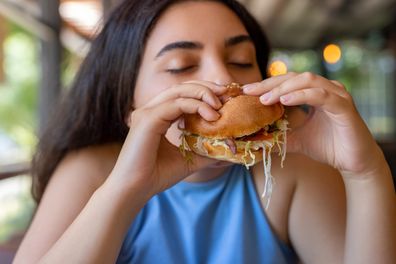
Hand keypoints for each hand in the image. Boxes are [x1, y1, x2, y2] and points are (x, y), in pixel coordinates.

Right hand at [108, 81, 226, 195]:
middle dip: (207, 88)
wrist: (135, 190)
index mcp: (157, 116)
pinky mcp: (148, 119)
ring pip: (179, 91)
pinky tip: (211, 115)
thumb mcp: (189, 159)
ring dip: (203, 94)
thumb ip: (206, 149)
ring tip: (220, 105)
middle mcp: (151, 110)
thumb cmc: (157, 175)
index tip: (224, 98)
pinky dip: (196, 106)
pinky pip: (176, 104)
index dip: (204, 92)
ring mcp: (147, 112)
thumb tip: (230, 148)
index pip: (182, 94)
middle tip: (227, 93)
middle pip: (182, 87)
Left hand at [243, 72, 383, 177]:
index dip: (266, 85)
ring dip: (283, 89)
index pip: (287, 82)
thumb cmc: (328, 147)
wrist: (354, 163)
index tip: (246, 91)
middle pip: (294, 77)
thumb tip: (256, 138)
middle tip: (250, 92)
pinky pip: (321, 95)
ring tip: (264, 99)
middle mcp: (326, 89)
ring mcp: (337, 95)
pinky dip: (302, 95)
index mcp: (315, 93)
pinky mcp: (344, 106)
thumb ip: (280, 135)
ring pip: (307, 81)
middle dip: (270, 84)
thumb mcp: (297, 139)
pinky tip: (284, 102)